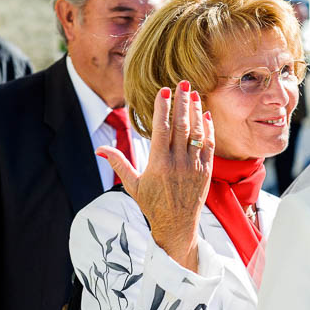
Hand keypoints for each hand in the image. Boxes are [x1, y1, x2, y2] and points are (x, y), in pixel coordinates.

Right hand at [98, 80, 215, 271]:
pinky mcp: (206, 171)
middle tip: (183, 83)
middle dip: (182, 102)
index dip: (163, 108)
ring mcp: (194, 166)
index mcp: (158, 164)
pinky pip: (209, 146)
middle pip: (181, 126)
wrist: (176, 225)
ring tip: (194, 94)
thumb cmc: (152, 204)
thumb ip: (118, 163)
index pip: (161, 129)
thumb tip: (100, 149)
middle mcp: (178, 163)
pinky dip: (208, 130)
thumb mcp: (132, 185)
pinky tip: (206, 115)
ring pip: (197, 133)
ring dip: (196, 112)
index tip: (164, 91)